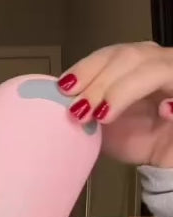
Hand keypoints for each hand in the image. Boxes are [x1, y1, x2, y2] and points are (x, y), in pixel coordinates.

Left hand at [57, 41, 172, 167]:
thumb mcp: (101, 122)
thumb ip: (85, 106)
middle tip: (79, 109)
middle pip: (129, 57)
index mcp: (138, 62)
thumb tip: (55, 101)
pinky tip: (163, 111)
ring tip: (103, 115)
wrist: (166, 162)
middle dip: (99, 82)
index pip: (110, 54)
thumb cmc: (136, 137)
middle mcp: (161, 62)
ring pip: (155, 70)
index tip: (65, 88)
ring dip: (123, 91)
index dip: (87, 68)